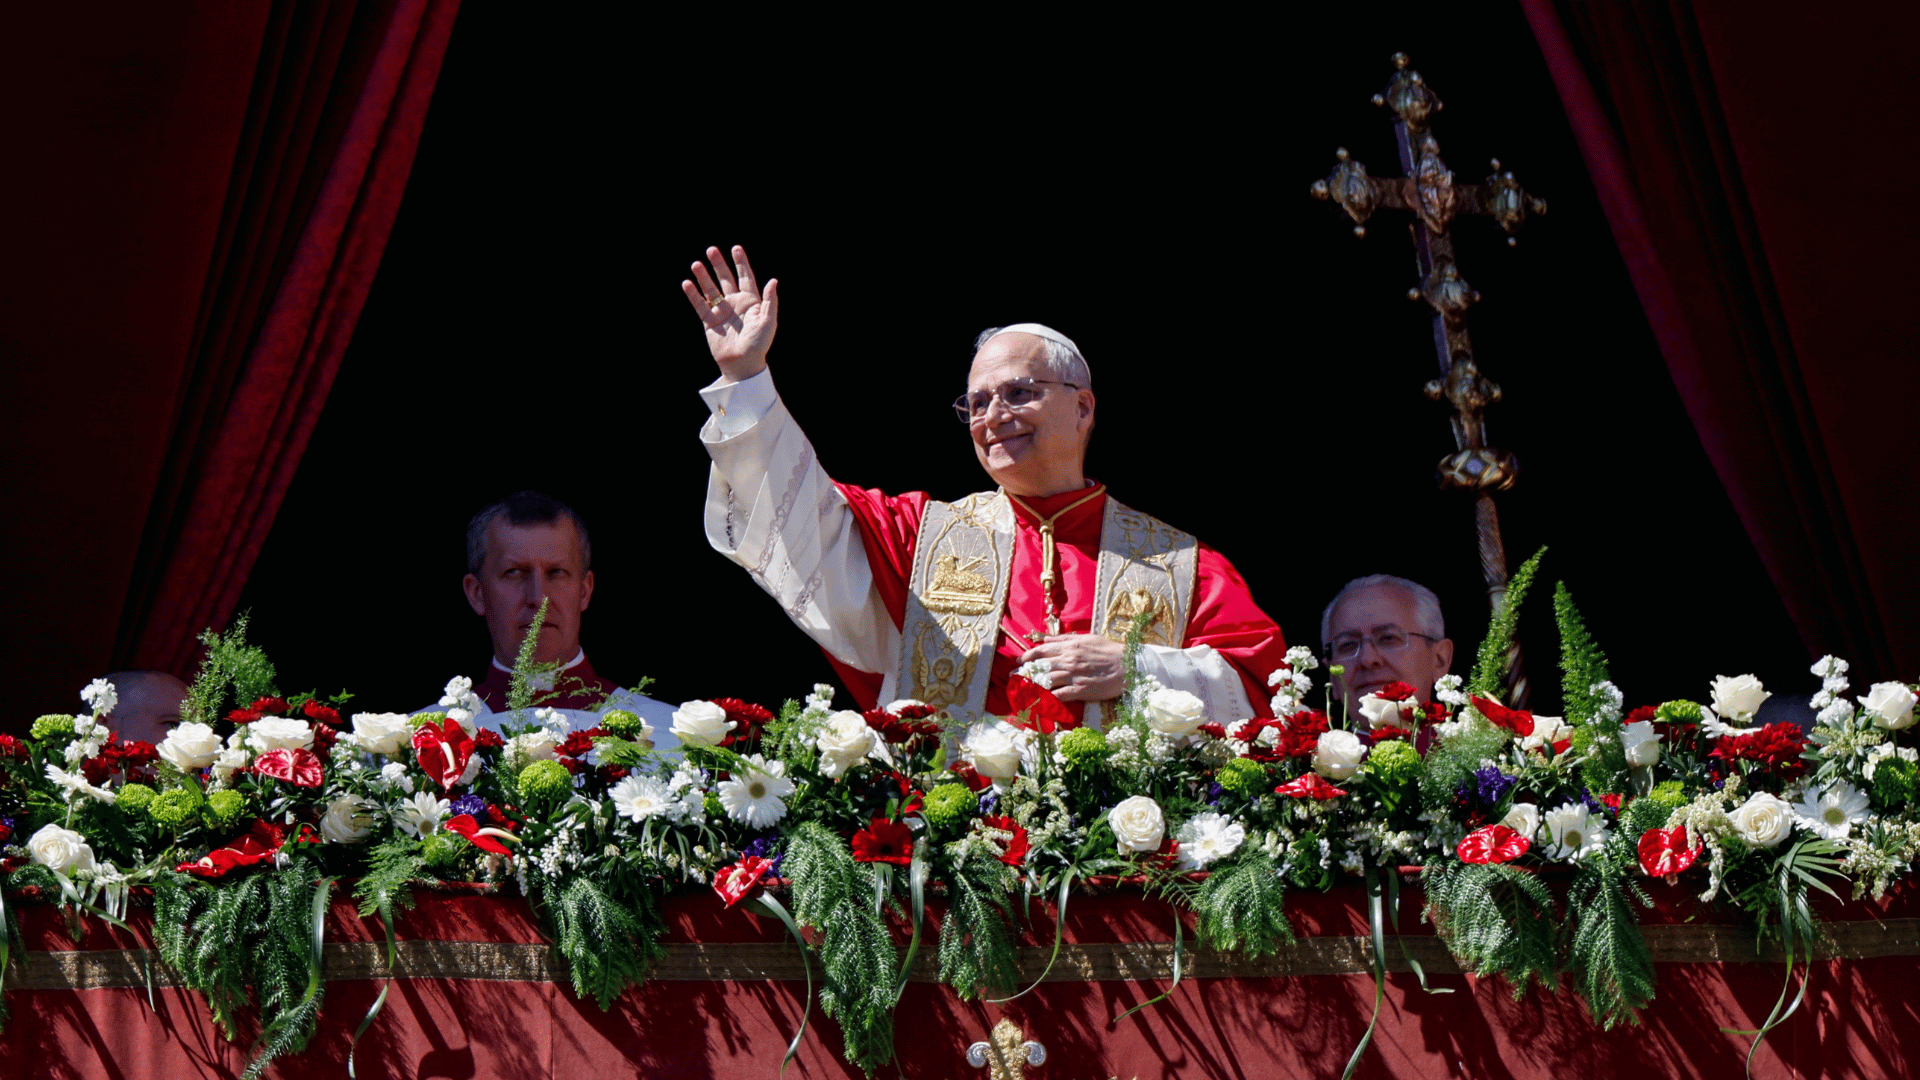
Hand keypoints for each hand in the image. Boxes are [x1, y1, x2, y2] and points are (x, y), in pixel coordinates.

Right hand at [681, 244, 777, 382]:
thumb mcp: (768, 322)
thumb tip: (773, 280)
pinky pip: (699, 305)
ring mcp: (721, 312)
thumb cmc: (759, 344)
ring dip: (703, 277)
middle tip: (711, 250)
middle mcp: (735, 303)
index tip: (735, 249)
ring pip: (711, 290)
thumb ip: (770, 300)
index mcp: (751, 302)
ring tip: (696, 264)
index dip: (741, 263)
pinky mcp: (709, 322)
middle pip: (726, 279)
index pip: (745, 277)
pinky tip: (687, 283)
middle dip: (719, 265)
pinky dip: (693, 295)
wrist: (742, 365)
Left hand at [1018, 634, 1125, 701]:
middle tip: (1011, 679)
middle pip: (1038, 667)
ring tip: (1018, 692)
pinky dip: (1045, 701)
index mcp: (1069, 646)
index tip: (1018, 662)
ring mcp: (1073, 675)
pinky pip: (1057, 696)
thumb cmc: (1110, 651)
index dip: (1026, 657)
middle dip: (1022, 673)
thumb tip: (1044, 639)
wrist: (1130, 666)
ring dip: (1029, 688)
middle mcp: (1068, 660)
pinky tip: (1037, 705)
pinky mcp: (1080, 690)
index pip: (1040, 651)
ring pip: (1044, 681)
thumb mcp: (1087, 638)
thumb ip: (1064, 639)